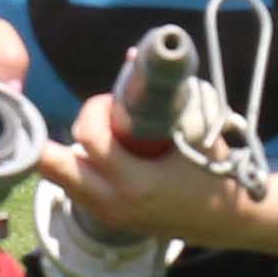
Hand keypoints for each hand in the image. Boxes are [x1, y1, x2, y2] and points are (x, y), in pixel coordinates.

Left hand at [39, 93, 253, 249]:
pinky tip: (104, 154)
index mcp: (136, 183)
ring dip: (68, 151)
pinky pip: (74, 188)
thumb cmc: (213, 172)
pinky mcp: (107, 219)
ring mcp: (107, 215)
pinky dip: (80, 167)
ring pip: (58, 178)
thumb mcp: (193, 129)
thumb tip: (131, 55)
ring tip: (103, 136)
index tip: (111, 101)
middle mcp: (113, 203)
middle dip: (60, 133)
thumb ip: (162, 93)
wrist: (226, 221)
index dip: (94, 109)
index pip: (89, 136)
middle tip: (91, 119)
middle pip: (51, 166)